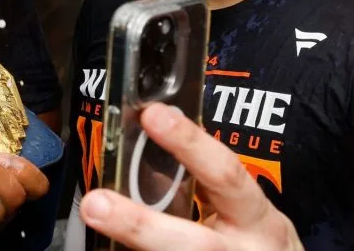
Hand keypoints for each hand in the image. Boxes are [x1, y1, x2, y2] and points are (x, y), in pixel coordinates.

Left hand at [80, 104, 303, 250]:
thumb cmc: (254, 243)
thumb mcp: (244, 212)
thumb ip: (207, 186)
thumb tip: (148, 146)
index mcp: (259, 221)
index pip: (226, 175)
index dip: (190, 144)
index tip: (152, 116)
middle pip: (193, 245)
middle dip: (140, 225)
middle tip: (96, 205)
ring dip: (130, 242)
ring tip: (93, 221)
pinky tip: (108, 245)